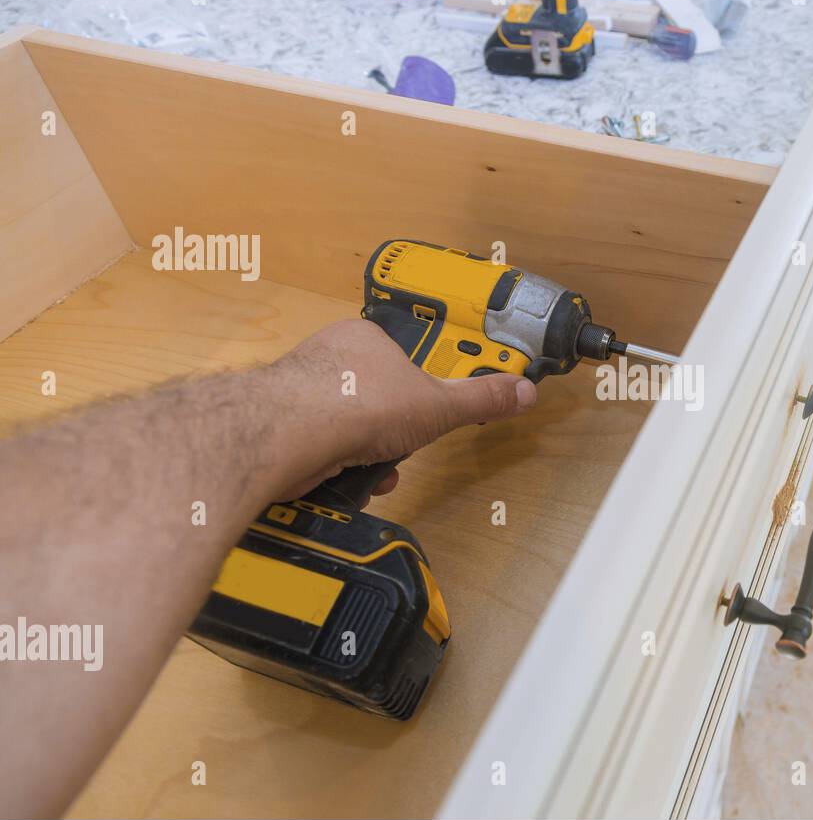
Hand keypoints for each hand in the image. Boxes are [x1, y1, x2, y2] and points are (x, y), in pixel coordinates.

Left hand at [268, 319, 536, 498]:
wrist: (292, 433)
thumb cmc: (359, 403)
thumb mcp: (438, 405)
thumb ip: (480, 399)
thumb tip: (523, 391)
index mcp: (366, 339)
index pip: (399, 361)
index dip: (417, 394)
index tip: (425, 415)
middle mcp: (329, 359)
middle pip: (374, 399)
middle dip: (393, 433)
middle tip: (403, 446)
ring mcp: (300, 393)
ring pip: (346, 428)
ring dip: (368, 455)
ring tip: (376, 469)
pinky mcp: (282, 428)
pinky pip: (321, 449)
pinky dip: (338, 468)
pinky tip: (348, 479)